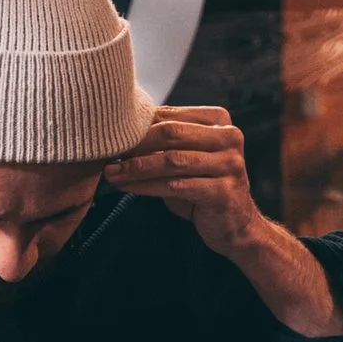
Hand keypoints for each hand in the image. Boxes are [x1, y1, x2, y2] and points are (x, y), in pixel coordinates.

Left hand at [102, 106, 265, 255]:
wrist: (234, 225)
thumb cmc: (202, 187)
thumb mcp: (185, 158)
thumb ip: (163, 143)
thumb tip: (118, 132)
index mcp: (219, 120)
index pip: (171, 115)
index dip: (138, 126)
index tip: (110, 136)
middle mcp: (229, 137)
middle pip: (172, 133)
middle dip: (135, 144)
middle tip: (107, 154)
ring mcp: (229, 164)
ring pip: (172, 160)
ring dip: (137, 167)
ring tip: (112, 173)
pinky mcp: (223, 191)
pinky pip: (176, 186)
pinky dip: (147, 186)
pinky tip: (128, 188)